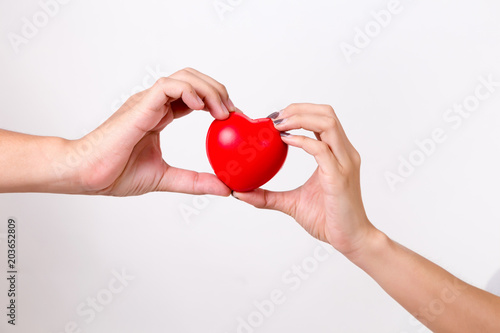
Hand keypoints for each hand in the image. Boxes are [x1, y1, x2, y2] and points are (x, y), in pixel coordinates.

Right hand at [72, 68, 233, 195]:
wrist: (87, 175)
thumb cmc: (115, 173)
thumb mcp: (166, 177)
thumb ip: (195, 181)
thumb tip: (224, 188)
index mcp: (159, 115)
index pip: (193, 97)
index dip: (216, 103)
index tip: (232, 119)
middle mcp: (154, 104)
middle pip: (193, 80)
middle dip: (217, 91)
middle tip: (233, 113)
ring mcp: (147, 102)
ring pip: (184, 77)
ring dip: (209, 89)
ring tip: (222, 111)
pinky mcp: (140, 106)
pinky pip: (168, 86)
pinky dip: (189, 91)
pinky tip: (201, 107)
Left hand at [233, 104, 374, 255]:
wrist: (350, 239)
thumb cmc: (327, 219)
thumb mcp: (291, 203)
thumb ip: (267, 196)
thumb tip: (240, 193)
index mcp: (336, 154)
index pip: (321, 119)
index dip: (298, 112)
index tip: (273, 120)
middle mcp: (344, 153)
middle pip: (326, 113)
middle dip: (298, 109)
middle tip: (273, 119)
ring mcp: (344, 163)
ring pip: (327, 123)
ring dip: (300, 118)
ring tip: (277, 125)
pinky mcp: (339, 176)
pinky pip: (321, 149)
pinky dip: (302, 141)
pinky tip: (284, 141)